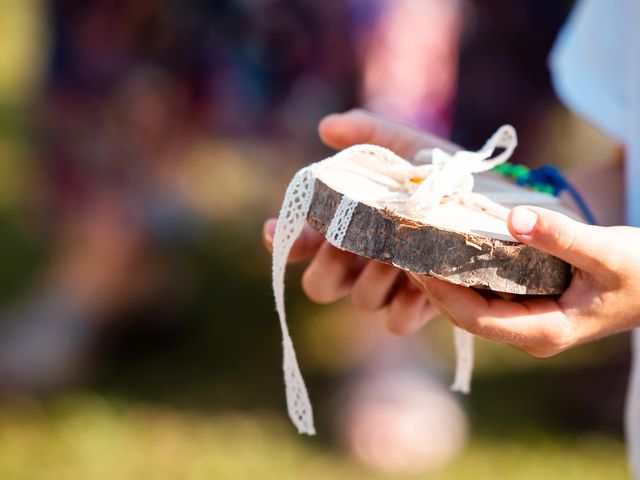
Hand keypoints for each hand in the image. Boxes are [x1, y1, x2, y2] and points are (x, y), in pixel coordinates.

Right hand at [263, 109, 457, 333]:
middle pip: (319, 286)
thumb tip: (326, 128)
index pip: (298, 242)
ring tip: (406, 249)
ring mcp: (386, 289)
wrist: (493, 200)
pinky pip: (396, 323)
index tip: (278, 229)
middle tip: (351, 240)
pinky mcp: (417, 309)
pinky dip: (408, 303)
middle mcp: (357, 265)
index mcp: (344, 229)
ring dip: (379, 276)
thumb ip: (366, 132)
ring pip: (361, 301)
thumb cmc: (440, 171)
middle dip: (331, 265)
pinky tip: (426, 280)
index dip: (284, 239)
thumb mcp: (405, 144)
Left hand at [410, 206, 639, 356]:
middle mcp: (528, 333)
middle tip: (407, 248)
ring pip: (472, 304)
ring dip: (444, 278)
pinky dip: (464, 272)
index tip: (417, 263)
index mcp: (544, 332)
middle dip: (434, 284)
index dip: (442, 293)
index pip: (476, 319)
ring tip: (418, 245)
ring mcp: (525, 321)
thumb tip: (515, 220)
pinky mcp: (526, 305)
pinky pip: (485, 293)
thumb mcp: (606, 251)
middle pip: (465, 314)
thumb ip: (562, 237)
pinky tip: (447, 247)